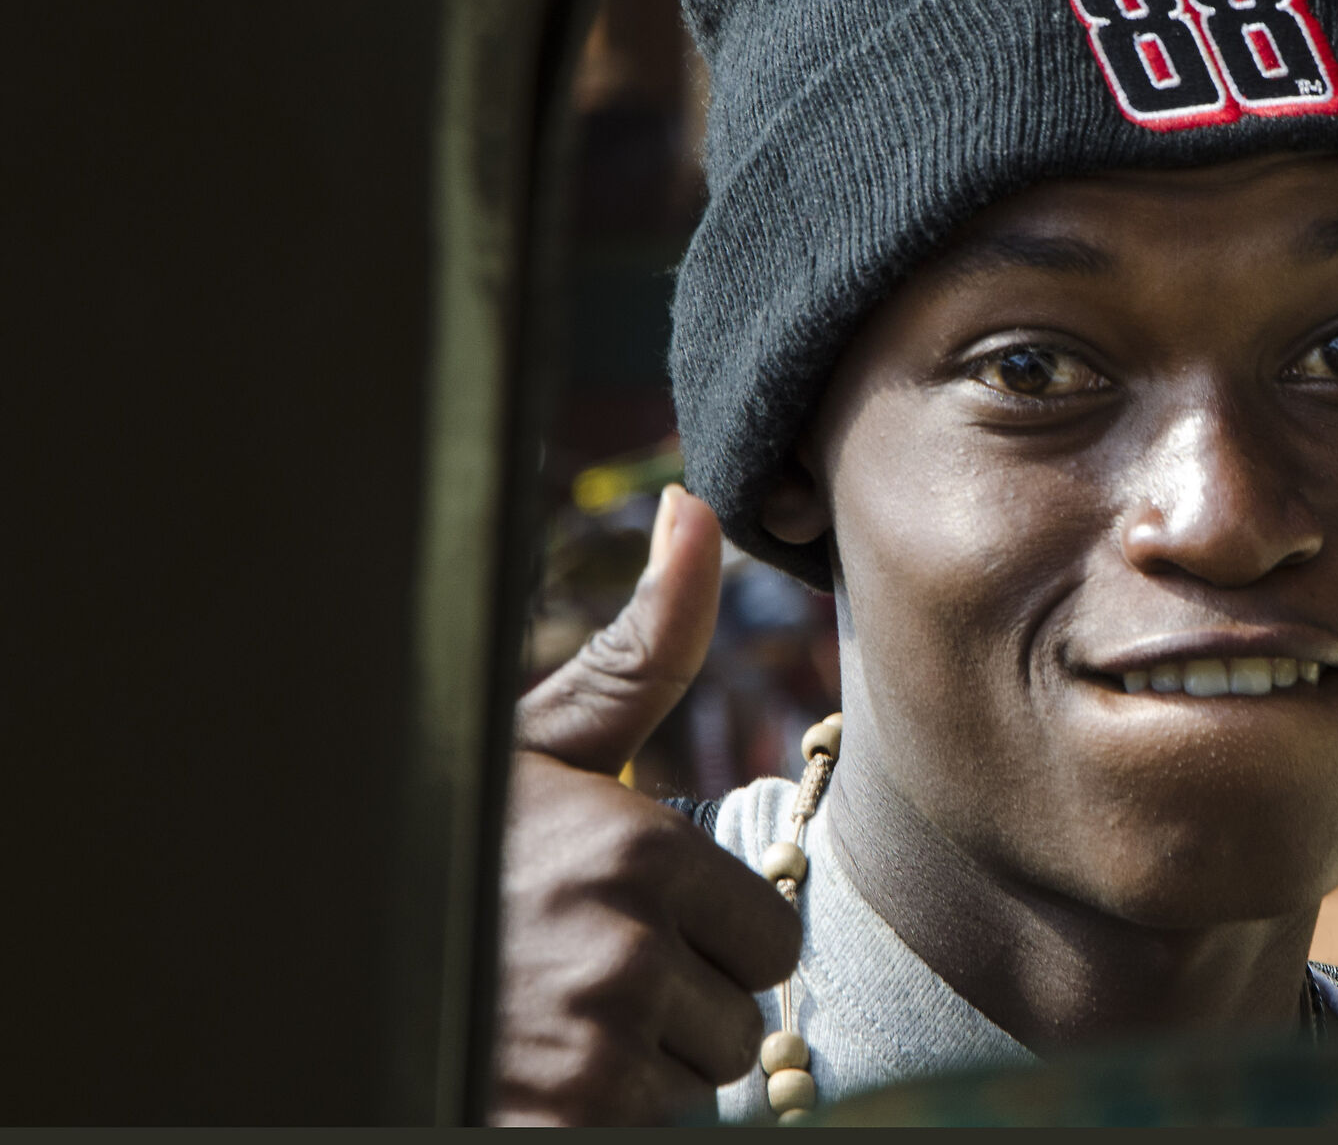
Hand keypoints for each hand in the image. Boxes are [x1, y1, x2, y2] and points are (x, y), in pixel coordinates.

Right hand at [490, 485, 801, 1124]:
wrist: (311, 946)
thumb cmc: (450, 837)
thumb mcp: (547, 739)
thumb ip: (647, 645)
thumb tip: (700, 507)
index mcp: (637, 849)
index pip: (772, 937)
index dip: (717, 936)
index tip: (642, 915)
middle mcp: (623, 948)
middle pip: (742, 1015)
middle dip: (686, 1000)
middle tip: (593, 965)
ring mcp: (588, 1046)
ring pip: (697, 1081)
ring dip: (645, 1062)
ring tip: (560, 1011)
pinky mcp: (558, 1122)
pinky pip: (645, 1128)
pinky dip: (602, 1112)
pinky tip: (538, 1065)